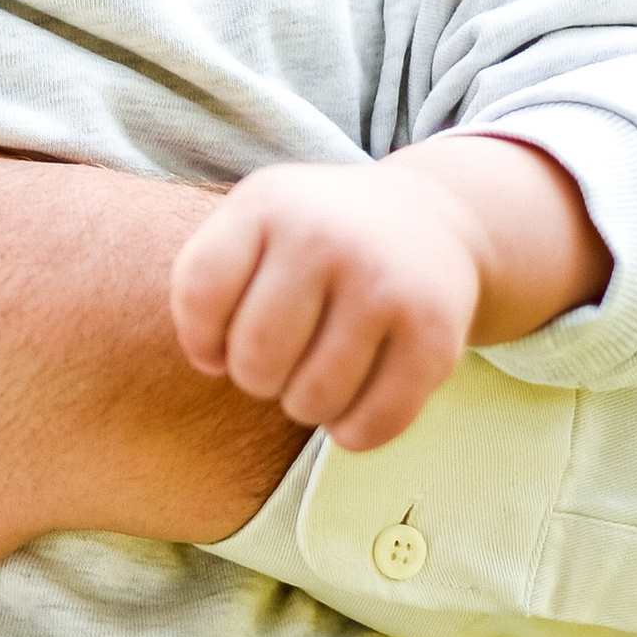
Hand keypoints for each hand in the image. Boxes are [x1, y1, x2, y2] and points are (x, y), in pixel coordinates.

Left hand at [168, 136, 609, 452]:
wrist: (434, 218)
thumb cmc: (319, 239)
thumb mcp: (257, 223)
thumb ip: (209, 282)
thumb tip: (210, 363)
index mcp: (268, 205)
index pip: (200, 295)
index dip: (201, 340)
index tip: (222, 343)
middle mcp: (327, 237)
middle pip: (255, 359)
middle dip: (258, 378)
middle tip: (282, 360)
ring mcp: (384, 284)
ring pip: (311, 399)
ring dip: (306, 405)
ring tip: (318, 373)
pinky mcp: (436, 334)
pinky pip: (373, 423)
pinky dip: (353, 432)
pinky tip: (355, 402)